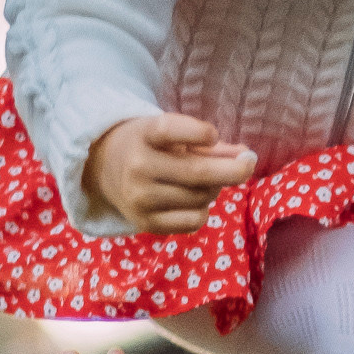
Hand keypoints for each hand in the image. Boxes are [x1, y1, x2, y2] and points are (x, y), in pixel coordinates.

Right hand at [83, 114, 255, 229]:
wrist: (105, 170)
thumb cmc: (150, 146)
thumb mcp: (170, 134)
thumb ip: (207, 143)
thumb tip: (244, 154)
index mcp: (143, 135)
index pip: (169, 130)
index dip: (197, 132)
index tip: (213, 134)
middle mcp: (138, 167)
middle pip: (198, 173)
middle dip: (233, 169)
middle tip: (249, 162)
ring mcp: (140, 198)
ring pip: (201, 197)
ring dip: (214, 188)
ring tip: (206, 180)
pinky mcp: (146, 222)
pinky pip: (194, 221)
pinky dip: (203, 210)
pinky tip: (195, 201)